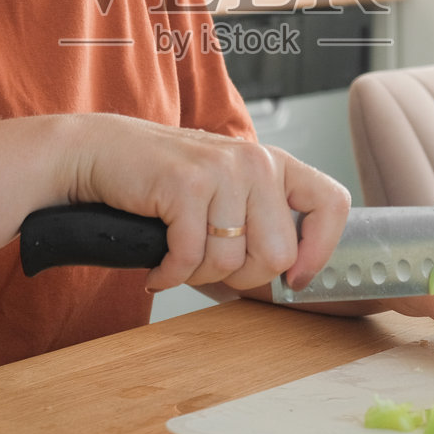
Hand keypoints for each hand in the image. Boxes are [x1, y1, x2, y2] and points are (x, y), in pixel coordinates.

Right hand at [64, 115, 350, 294]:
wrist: (101, 153)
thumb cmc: (164, 183)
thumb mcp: (227, 192)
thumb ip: (261, 223)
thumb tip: (292, 280)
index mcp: (274, 163)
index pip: (333, 204)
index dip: (320, 251)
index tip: (296, 279)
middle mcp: (256, 161)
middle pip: (279, 254)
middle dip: (242, 276)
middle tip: (209, 266)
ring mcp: (222, 170)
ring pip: (233, 262)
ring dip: (199, 275)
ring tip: (178, 256)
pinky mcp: (186, 185)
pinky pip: (191, 259)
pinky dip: (169, 274)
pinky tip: (158, 265)